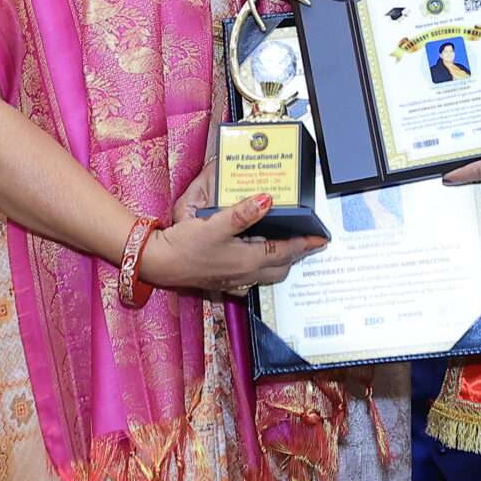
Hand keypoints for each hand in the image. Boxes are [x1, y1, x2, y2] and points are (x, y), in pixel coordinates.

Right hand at [137, 193, 326, 295]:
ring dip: (280, 261)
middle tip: (306, 241)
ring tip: (285, 246)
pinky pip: (250, 278)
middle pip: (281, 266)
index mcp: (248, 259)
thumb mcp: (214, 224)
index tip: (321, 238)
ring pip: (267, 273)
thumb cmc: (185, 245)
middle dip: (296, 255)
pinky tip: (253, 258)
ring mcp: (233, 279)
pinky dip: (259, 268)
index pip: (286, 251)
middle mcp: (245, 273)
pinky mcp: (222, 281)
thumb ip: (242, 212)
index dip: (305, 243)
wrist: (159, 263)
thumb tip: (268, 200)